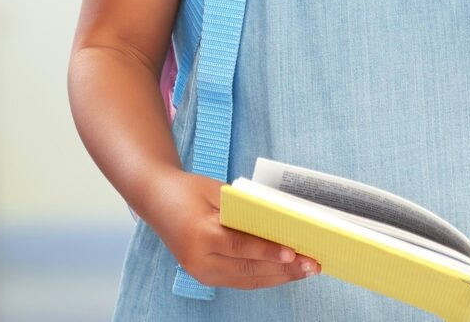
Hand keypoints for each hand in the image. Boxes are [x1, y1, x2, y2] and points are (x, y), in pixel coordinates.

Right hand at [142, 169, 319, 289]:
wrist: (156, 200)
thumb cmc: (189, 190)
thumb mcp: (217, 191)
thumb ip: (246, 209)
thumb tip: (282, 223)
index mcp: (200, 234)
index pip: (240, 247)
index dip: (268, 252)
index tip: (294, 253)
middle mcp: (198, 259)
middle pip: (247, 269)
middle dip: (284, 269)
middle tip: (312, 264)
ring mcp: (200, 272)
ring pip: (246, 280)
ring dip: (279, 277)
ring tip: (306, 271)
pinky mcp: (204, 276)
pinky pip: (239, 280)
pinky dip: (265, 277)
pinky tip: (285, 272)